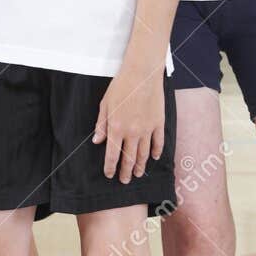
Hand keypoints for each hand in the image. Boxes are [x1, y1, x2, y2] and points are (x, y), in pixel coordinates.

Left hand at [92, 67, 164, 181]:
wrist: (141, 75)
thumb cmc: (120, 87)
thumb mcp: (104, 104)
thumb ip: (101, 125)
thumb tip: (97, 141)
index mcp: (116, 128)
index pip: (112, 154)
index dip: (110, 167)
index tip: (109, 175)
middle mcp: (132, 133)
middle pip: (129, 158)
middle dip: (126, 172)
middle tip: (125, 180)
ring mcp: (147, 130)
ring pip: (144, 154)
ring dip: (141, 166)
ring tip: (138, 173)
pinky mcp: (158, 124)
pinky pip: (158, 143)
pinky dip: (156, 152)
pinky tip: (154, 158)